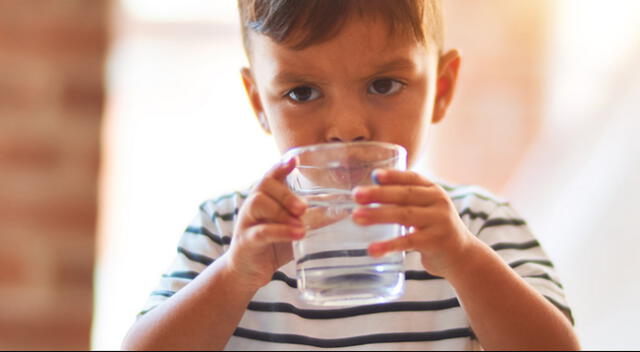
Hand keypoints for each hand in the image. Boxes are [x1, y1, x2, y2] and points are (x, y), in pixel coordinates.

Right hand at [226, 158, 306, 289]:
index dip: (281, 166)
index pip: (271, 175)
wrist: (248, 272)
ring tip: (301, 223)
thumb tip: (344, 210)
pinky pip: (261, 231)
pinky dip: (280, 231)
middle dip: (286, 193)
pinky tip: (297, 235)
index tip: (294, 159)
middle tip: (304, 207)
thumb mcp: (294, 228)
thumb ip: (313, 218)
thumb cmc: (273, 245)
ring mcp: (247, 222)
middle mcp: (253, 204)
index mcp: (266, 197)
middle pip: (264, 185)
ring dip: (282, 211)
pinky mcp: (246, 241)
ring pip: (259, 203)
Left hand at [351, 169, 474, 277]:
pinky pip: (408, 242)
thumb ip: (405, 198)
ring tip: (356, 217)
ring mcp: (439, 221)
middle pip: (405, 195)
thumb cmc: (435, 229)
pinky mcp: (435, 242)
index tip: (374, 175)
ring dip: (378, 215)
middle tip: (356, 195)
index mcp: (433, 190)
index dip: (393, 176)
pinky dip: (388, 245)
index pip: (412, 178)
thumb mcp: (426, 208)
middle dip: (378, 194)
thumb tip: (371, 186)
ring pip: (404, 215)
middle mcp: (438, 202)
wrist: (463, 256)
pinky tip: (372, 249)